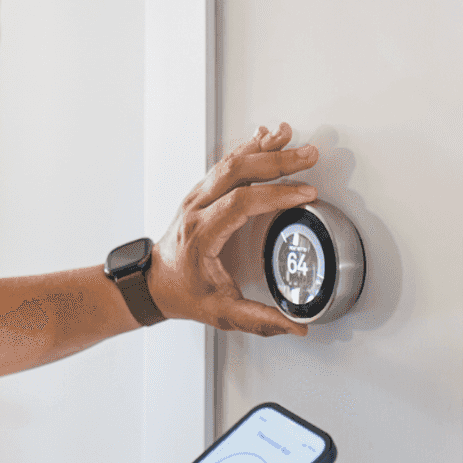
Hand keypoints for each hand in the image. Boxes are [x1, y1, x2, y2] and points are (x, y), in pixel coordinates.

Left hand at [148, 122, 318, 336]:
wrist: (154, 283)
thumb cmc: (183, 293)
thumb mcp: (221, 312)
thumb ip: (259, 320)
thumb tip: (295, 327)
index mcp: (201, 235)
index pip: (241, 203)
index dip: (276, 194)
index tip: (305, 193)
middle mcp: (196, 209)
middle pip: (237, 172)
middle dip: (277, 160)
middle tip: (308, 154)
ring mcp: (197, 196)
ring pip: (230, 161)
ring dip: (263, 148)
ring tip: (290, 135)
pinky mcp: (201, 192)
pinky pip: (225, 163)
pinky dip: (248, 148)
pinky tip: (266, 137)